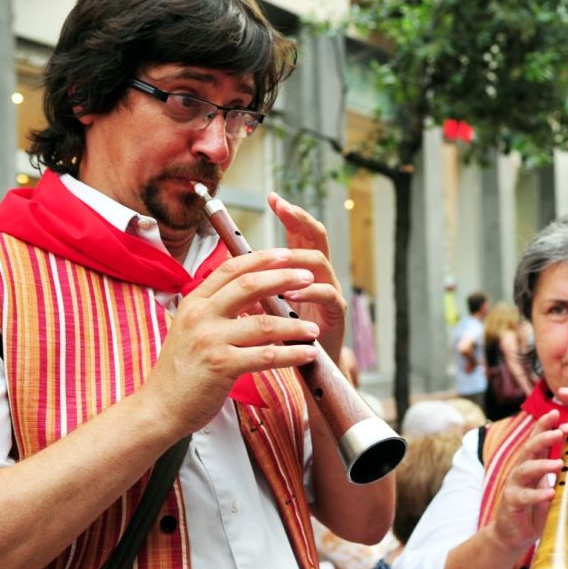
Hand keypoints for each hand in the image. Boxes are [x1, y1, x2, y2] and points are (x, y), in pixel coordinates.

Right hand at [143, 248, 323, 434]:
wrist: (159, 407)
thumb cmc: (181, 370)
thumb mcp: (192, 328)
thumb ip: (217, 309)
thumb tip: (254, 292)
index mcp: (194, 302)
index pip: (231, 268)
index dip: (261, 259)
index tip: (286, 255)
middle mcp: (201, 315)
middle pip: (250, 286)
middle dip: (284, 279)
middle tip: (309, 278)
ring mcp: (210, 340)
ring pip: (264, 324)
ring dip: (294, 325)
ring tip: (313, 329)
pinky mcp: (221, 366)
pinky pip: (266, 356)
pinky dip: (291, 354)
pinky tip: (307, 355)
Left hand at [267, 192, 345, 357]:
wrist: (307, 370)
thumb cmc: (285, 337)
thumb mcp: (266, 306)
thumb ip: (257, 286)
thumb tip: (231, 265)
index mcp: (302, 272)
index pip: (298, 234)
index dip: (288, 215)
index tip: (272, 198)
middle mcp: (320, 277)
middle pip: (316, 238)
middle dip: (299, 220)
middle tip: (283, 207)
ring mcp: (330, 293)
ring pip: (321, 262)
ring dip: (298, 258)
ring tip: (279, 256)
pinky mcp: (336, 315)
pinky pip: (328, 295)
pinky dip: (310, 291)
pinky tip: (291, 292)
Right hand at [489, 413, 566, 552]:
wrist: (514, 535)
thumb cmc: (537, 510)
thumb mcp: (559, 494)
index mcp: (533, 464)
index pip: (538, 440)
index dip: (545, 425)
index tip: (556, 411)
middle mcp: (521, 470)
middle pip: (530, 449)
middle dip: (543, 438)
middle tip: (559, 431)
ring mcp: (514, 485)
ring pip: (525, 469)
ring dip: (542, 465)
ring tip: (559, 463)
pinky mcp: (512, 503)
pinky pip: (524, 496)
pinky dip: (537, 495)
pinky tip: (550, 494)